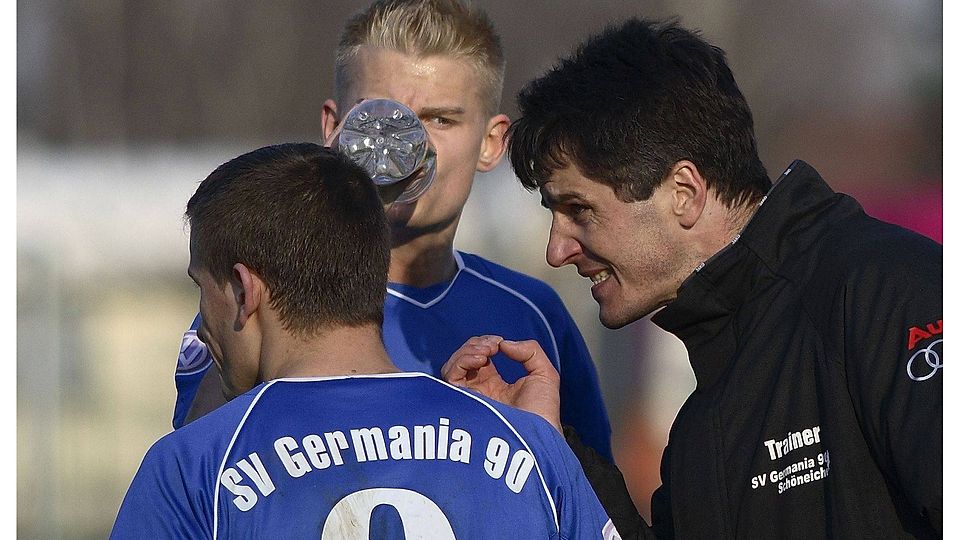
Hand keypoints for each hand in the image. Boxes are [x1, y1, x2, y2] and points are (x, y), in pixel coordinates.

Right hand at [441, 335, 561, 431]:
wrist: (537, 435)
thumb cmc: (543, 411)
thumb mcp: (544, 374)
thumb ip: (530, 351)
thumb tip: (503, 344)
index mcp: (494, 385)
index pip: (478, 358)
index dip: (485, 344)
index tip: (498, 343)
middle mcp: (478, 391)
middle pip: (462, 360)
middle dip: (475, 345)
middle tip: (492, 346)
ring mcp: (469, 397)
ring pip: (452, 366)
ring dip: (467, 352)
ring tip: (486, 352)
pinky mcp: (461, 402)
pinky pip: (450, 376)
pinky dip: (462, 362)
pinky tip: (479, 360)